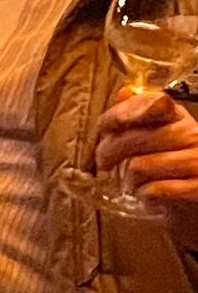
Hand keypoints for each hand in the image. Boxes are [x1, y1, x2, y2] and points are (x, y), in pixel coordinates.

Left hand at [94, 87, 197, 239]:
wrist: (194, 201)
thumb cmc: (170, 167)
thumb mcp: (155, 137)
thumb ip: (139, 115)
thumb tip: (125, 91)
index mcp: (181, 117)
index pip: (151, 104)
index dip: (122, 113)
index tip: (104, 127)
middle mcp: (194, 134)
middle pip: (136, 138)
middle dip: (109, 152)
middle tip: (103, 164)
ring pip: (140, 165)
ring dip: (127, 179)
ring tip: (130, 183)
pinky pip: (154, 189)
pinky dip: (143, 194)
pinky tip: (146, 194)